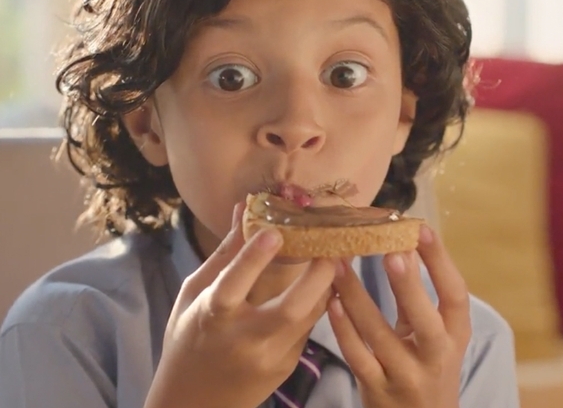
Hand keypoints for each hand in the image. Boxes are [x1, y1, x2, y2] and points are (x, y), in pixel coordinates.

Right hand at [144, 203, 336, 407]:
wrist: (194, 404)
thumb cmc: (188, 339)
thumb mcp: (194, 294)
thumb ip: (223, 255)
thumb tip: (245, 209)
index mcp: (212, 317)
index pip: (232, 285)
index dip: (253, 257)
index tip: (276, 230)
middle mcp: (244, 339)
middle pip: (291, 309)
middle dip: (319, 275)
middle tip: (333, 245)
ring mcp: (269, 357)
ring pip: (310, 318)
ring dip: (327, 286)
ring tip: (339, 256)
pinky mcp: (287, 367)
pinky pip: (308, 329)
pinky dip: (318, 305)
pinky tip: (325, 284)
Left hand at [328, 225, 471, 407]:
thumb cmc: (427, 368)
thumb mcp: (434, 336)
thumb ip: (419, 298)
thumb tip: (404, 245)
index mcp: (455, 336)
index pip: (455, 296)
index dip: (440, 262)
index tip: (422, 229)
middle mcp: (435, 357)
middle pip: (425, 320)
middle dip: (408, 285)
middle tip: (389, 251)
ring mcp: (405, 376)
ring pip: (380, 336)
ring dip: (357, 298)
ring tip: (338, 265)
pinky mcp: (377, 390)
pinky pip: (357, 356)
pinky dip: (343, 329)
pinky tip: (331, 302)